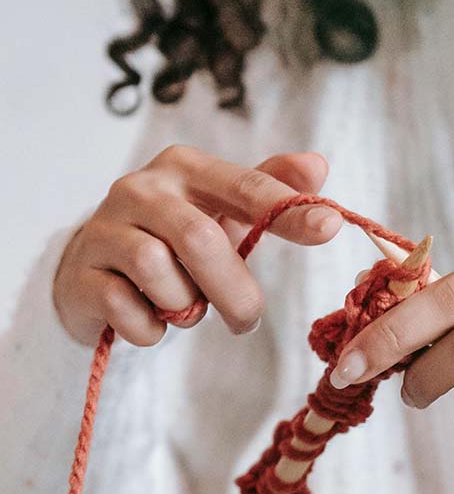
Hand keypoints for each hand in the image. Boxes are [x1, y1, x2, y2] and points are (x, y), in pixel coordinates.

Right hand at [54, 147, 341, 345]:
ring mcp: (106, 229)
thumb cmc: (171, 238)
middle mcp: (141, 189)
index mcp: (185, 169)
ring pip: (160, 275)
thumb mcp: (220, 210)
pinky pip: (129, 310)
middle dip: (233, 291)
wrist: (94, 269)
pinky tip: (151, 319)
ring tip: (183, 307)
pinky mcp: (82, 274)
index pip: (245, 186)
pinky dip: (151, 327)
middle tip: (246, 321)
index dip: (288, 209)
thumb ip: (267, 189)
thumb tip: (318, 166)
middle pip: (200, 239)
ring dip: (186, 307)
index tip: (330, 227)